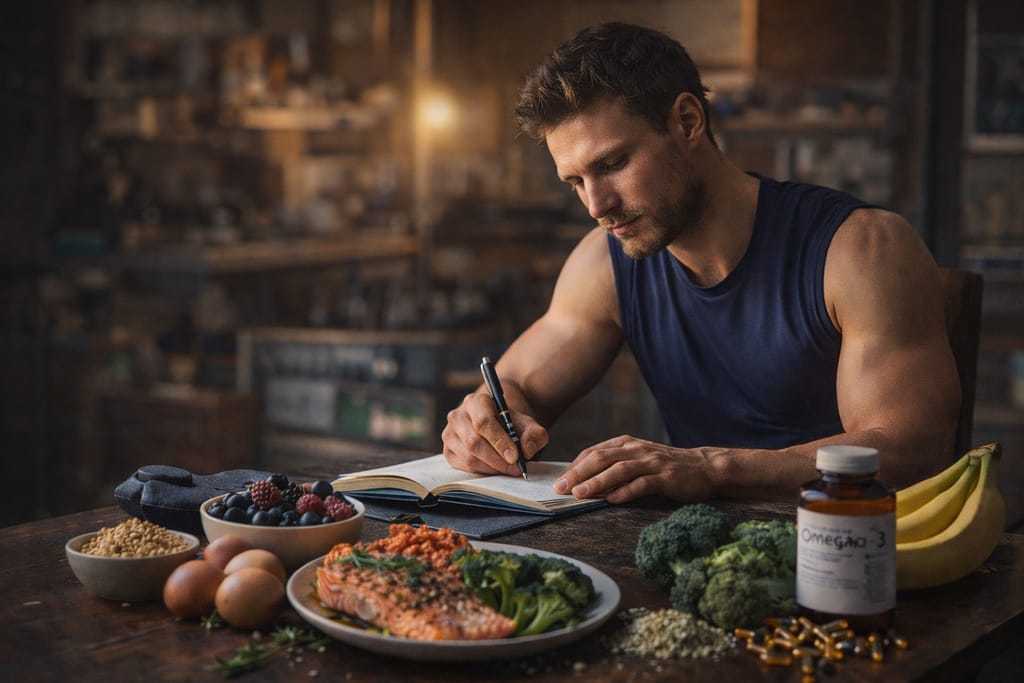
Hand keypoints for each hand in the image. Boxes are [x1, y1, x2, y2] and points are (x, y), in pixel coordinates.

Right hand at [442, 393, 548, 475]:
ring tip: (508, 469)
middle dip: (497, 460)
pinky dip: (482, 472)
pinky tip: (495, 469)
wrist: (498, 425)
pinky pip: (464, 467)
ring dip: (491, 468)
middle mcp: (458, 416)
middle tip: (515, 468)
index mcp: (476, 402)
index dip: (499, 442)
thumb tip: (527, 450)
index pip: (483, 423)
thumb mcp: (528, 425)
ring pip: (469, 457)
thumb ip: (534, 434)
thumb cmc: (511, 424)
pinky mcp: (448, 451)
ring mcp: (450, 434)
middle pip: (474, 443)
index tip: (515, 457)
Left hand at [553, 435, 713, 503]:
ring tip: (580, 494)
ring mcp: (652, 462)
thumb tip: (583, 483)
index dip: (574, 466)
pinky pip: (642, 484)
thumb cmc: (665, 467)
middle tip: (561, 488)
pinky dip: (626, 492)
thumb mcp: (637, 460)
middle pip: (601, 458)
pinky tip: (612, 500)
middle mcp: (637, 449)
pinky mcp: (666, 477)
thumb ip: (614, 467)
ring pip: (619, 470)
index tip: (559, 482)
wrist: (704, 467)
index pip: (593, 452)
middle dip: (578, 473)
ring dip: (597, 482)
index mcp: (626, 443)